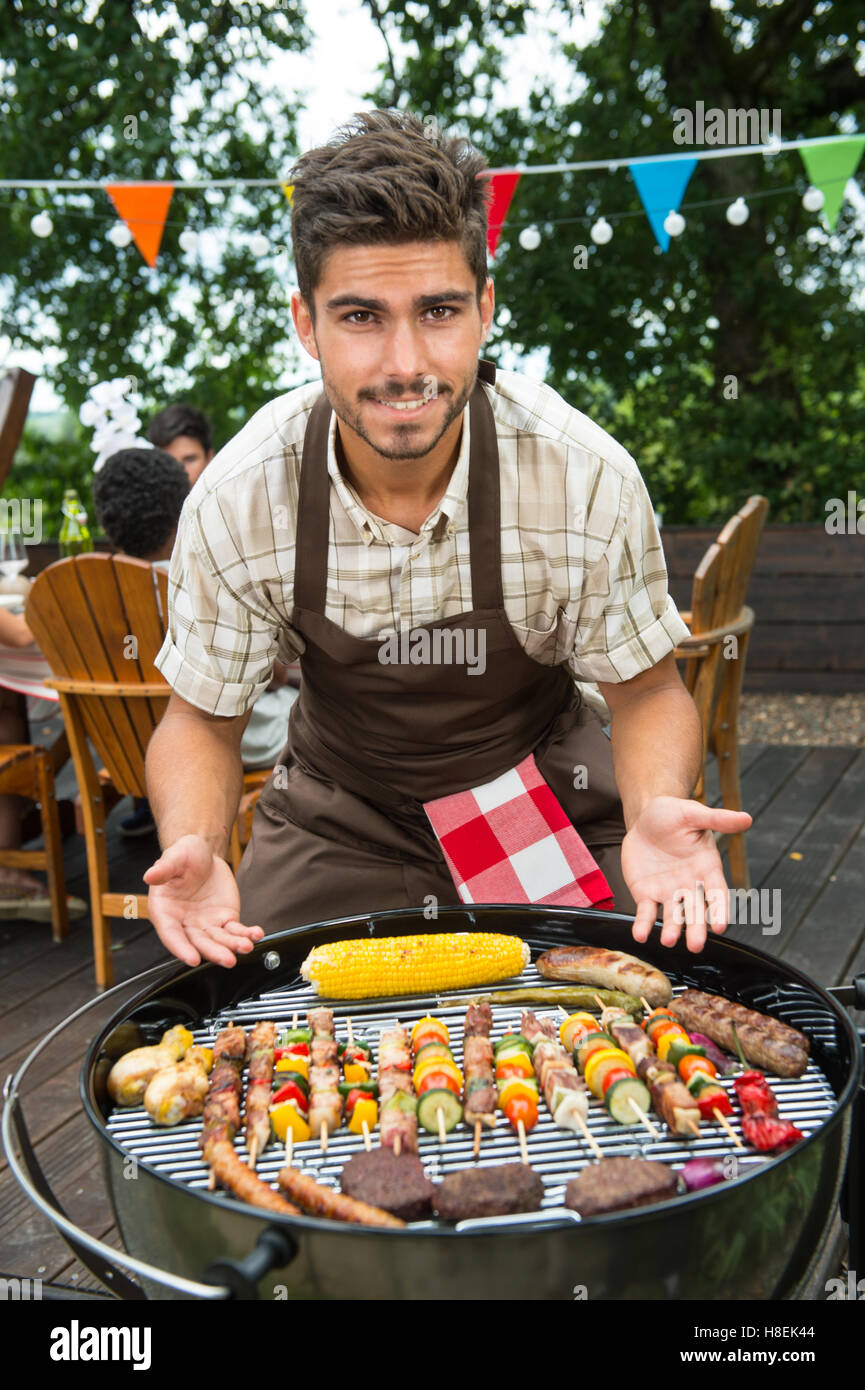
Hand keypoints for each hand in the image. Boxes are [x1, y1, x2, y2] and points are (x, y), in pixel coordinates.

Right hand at [144, 834, 263, 967]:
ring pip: (219, 940)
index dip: (181, 948)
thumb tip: (149, 875)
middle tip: (228, 959)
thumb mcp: (173, 857)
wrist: (204, 854)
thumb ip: (163, 869)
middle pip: (199, 943)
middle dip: (214, 953)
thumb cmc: (183, 857)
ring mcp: (206, 924)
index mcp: (165, 912)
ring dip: (233, 946)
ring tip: (246, 946)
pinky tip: (256, 934)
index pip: (171, 935)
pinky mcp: (225, 919)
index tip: (193, 959)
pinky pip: (236, 930)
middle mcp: (185, 923)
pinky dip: (246, 934)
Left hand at [621, 797, 751, 951]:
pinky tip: (640, 934)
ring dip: (671, 930)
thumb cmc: (674, 815)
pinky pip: (646, 912)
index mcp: (707, 868)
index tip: (720, 926)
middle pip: (696, 910)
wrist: (644, 818)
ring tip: (668, 941)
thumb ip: (718, 820)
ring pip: (673, 915)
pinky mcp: (646, 894)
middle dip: (696, 928)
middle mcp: (690, 885)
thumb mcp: (694, 813)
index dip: (720, 909)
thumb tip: (747, 818)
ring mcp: (668, 892)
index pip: (717, 892)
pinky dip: (643, 924)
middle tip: (696, 945)